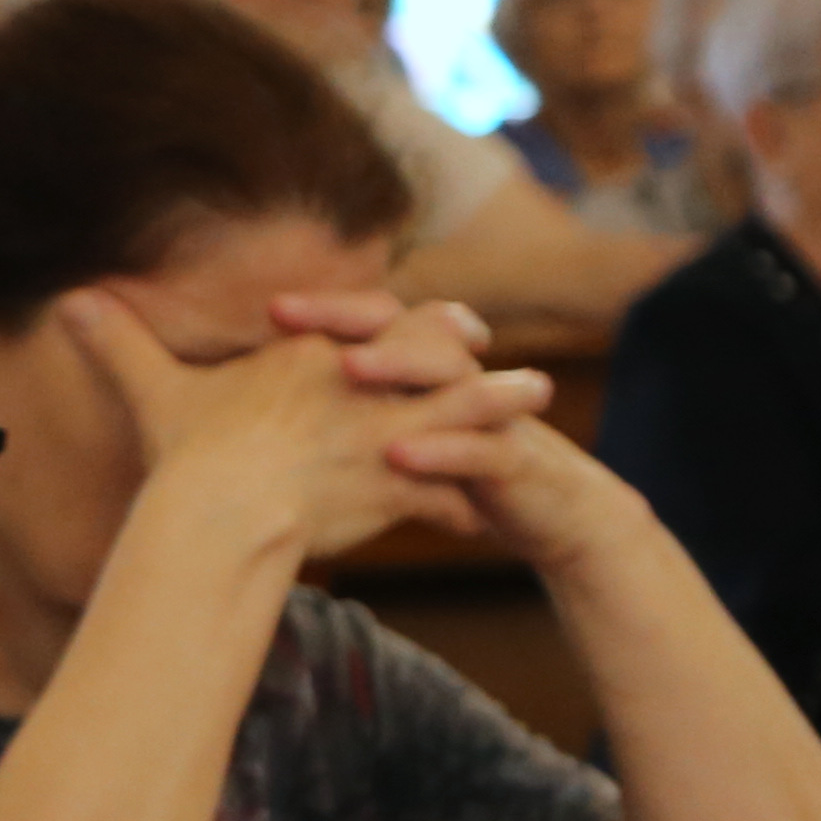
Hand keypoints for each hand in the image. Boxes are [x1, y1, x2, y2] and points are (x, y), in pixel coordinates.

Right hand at [54, 287, 528, 573]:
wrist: (219, 516)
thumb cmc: (186, 457)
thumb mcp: (151, 389)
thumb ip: (118, 344)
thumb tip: (70, 300)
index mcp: (315, 352)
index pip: (379, 321)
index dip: (412, 324)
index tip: (438, 324)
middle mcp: (365, 382)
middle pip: (436, 350)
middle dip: (468, 352)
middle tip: (486, 342)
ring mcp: (390, 429)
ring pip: (466, 405)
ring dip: (501, 404)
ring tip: (537, 399)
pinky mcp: (403, 481)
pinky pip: (453, 483)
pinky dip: (471, 494)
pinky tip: (485, 509)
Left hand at [264, 286, 644, 575]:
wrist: (554, 513)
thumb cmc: (458, 475)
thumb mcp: (407, 439)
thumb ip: (355, 416)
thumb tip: (285, 411)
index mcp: (429, 372)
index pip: (377, 323)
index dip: (327, 311)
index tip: (267, 307)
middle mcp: (458, 381)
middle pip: (406, 330)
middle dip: (348, 318)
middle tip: (285, 314)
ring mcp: (491, 415)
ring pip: (449, 376)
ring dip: (399, 366)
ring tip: (346, 365)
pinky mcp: (516, 463)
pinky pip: (481, 449)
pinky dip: (442, 451)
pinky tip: (398, 455)